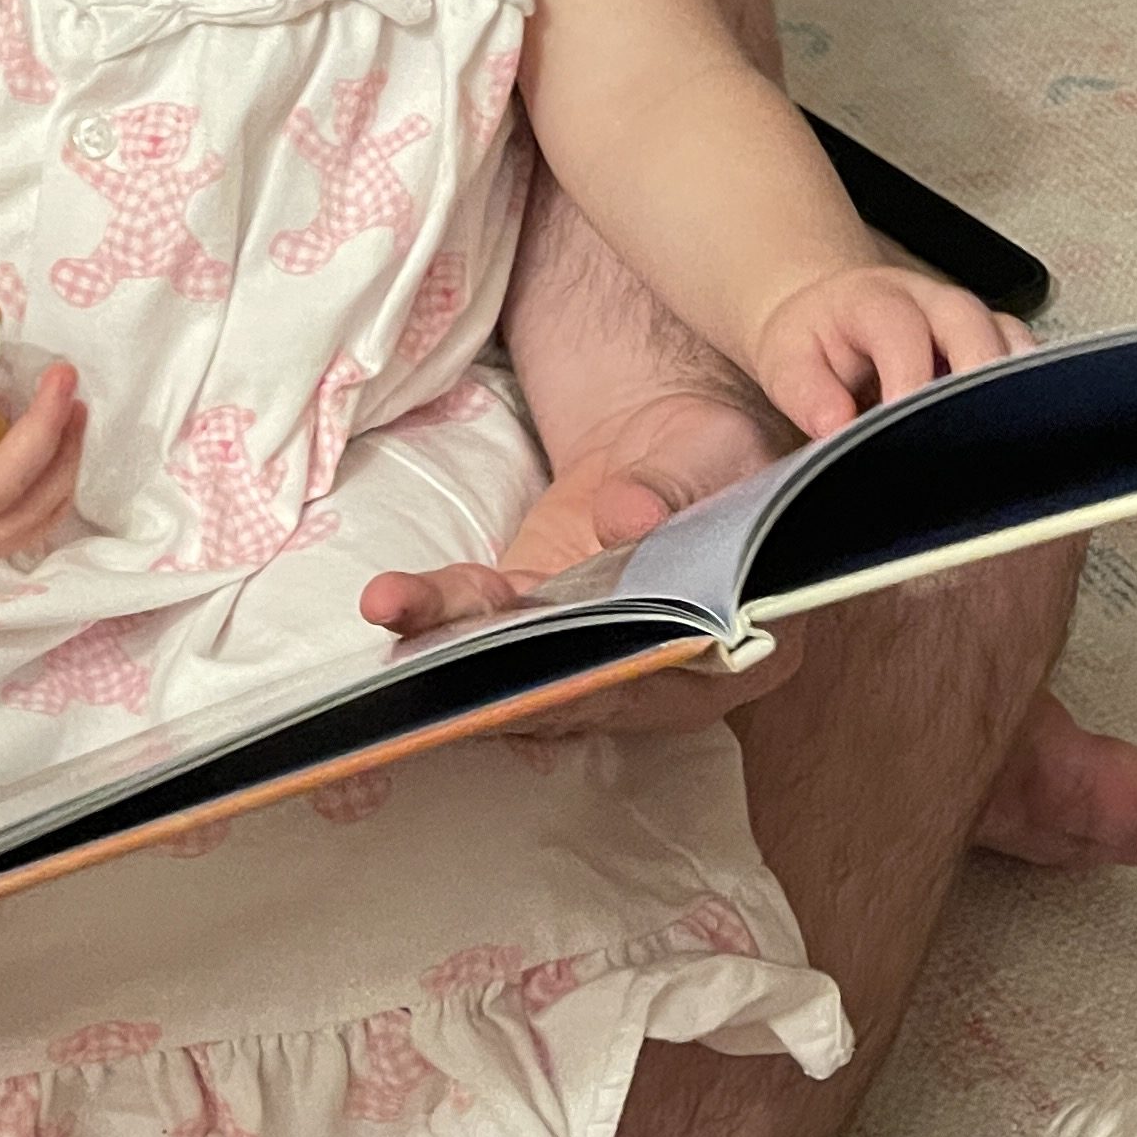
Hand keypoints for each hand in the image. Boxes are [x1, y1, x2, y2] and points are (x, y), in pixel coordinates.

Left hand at [359, 411, 801, 735]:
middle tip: (453, 691)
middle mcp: (661, 673)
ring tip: (400, 615)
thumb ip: (678, 491)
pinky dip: (439, 613)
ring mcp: (590, 648)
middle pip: (582, 691)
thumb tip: (626, 516)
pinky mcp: (538, 615)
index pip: (671, 677)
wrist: (675, 445)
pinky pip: (485, 622)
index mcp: (741, 648)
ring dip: (452, 650)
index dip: (610, 682)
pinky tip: (394, 602)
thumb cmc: (723, 458)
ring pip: (521, 664)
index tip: (556, 683)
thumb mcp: (722, 456)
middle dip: (510, 689)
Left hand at [748, 262, 1029, 437]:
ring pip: (1011, 343)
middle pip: (973, 325)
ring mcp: (972, 321)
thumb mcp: (787, 362)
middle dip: (975, 380)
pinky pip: (1029, 363)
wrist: (831, 317)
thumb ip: (806, 393)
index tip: (902, 422)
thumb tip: (836, 427)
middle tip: (968, 439)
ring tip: (1002, 444)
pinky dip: (1028, 397)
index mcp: (875, 299)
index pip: (899, 328)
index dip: (907, 376)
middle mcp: (932, 302)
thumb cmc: (813, 345)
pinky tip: (1019, 440)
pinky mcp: (996, 344)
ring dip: (1010, 391)